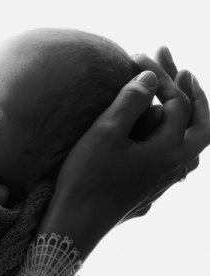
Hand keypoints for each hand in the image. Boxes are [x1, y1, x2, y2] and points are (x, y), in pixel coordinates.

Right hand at [38, 47, 209, 258]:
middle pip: (201, 124)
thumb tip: (150, 77)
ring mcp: (167, 178)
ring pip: (194, 142)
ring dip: (190, 116)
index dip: (161, 76)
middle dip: (194, 95)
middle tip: (184, 71)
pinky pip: (180, 154)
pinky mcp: (154, 185)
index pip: (178, 103)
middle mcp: (176, 165)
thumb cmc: (88, 176)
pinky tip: (164, 133)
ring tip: (182, 98)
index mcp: (169, 150)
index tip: (137, 55)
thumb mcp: (105, 132)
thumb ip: (130, 101)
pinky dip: (178, 133)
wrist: (78, 219)